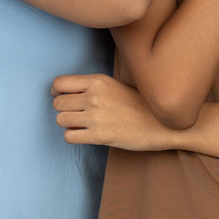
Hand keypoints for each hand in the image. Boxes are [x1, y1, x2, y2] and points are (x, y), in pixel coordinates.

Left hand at [52, 73, 175, 150]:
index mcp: (97, 81)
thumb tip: (64, 94)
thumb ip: (91, 87)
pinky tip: (86, 135)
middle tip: (77, 114)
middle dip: (64, 110)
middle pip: (57, 103)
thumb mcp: (114, 86)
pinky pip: (69, 136)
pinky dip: (74, 136)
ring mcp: (96, 116)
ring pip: (60, 120)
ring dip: (68, 124)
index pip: (59, 83)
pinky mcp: (99, 136)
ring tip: (83, 124)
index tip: (62, 98)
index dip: (56, 92)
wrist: (161, 123)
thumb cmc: (138, 105)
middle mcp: (94, 96)